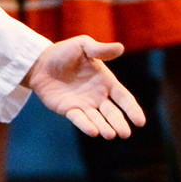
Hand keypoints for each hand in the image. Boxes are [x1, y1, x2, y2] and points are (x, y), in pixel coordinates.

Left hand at [22, 35, 145, 138]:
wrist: (40, 62)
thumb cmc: (65, 52)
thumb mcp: (83, 46)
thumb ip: (100, 50)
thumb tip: (120, 48)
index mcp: (107, 82)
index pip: (124, 98)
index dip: (132, 110)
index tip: (140, 122)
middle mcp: (98, 96)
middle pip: (112, 113)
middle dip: (119, 123)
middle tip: (125, 134)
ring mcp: (83, 104)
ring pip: (97, 119)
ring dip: (104, 127)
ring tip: (110, 135)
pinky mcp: (68, 109)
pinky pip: (79, 118)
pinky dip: (86, 125)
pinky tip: (93, 132)